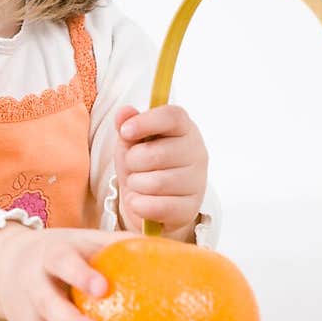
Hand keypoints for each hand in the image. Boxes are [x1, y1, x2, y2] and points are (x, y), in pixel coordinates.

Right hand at [0, 225, 138, 320]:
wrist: (7, 266)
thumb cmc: (66, 254)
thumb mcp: (86, 242)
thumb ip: (124, 246)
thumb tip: (186, 251)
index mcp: (52, 256)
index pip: (63, 262)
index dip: (80, 274)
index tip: (102, 288)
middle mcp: (36, 287)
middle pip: (48, 305)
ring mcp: (30, 316)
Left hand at [113, 103, 208, 237]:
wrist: (152, 202)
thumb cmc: (143, 165)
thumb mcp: (131, 143)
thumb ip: (127, 126)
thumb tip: (124, 112)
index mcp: (184, 129)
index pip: (172, 116)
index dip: (146, 122)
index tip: (125, 132)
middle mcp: (197, 152)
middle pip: (156, 153)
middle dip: (132, 162)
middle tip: (132, 166)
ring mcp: (197, 181)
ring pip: (155, 183)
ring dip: (135, 185)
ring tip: (137, 184)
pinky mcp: (191, 208)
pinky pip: (158, 207)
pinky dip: (139, 205)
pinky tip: (139, 201)